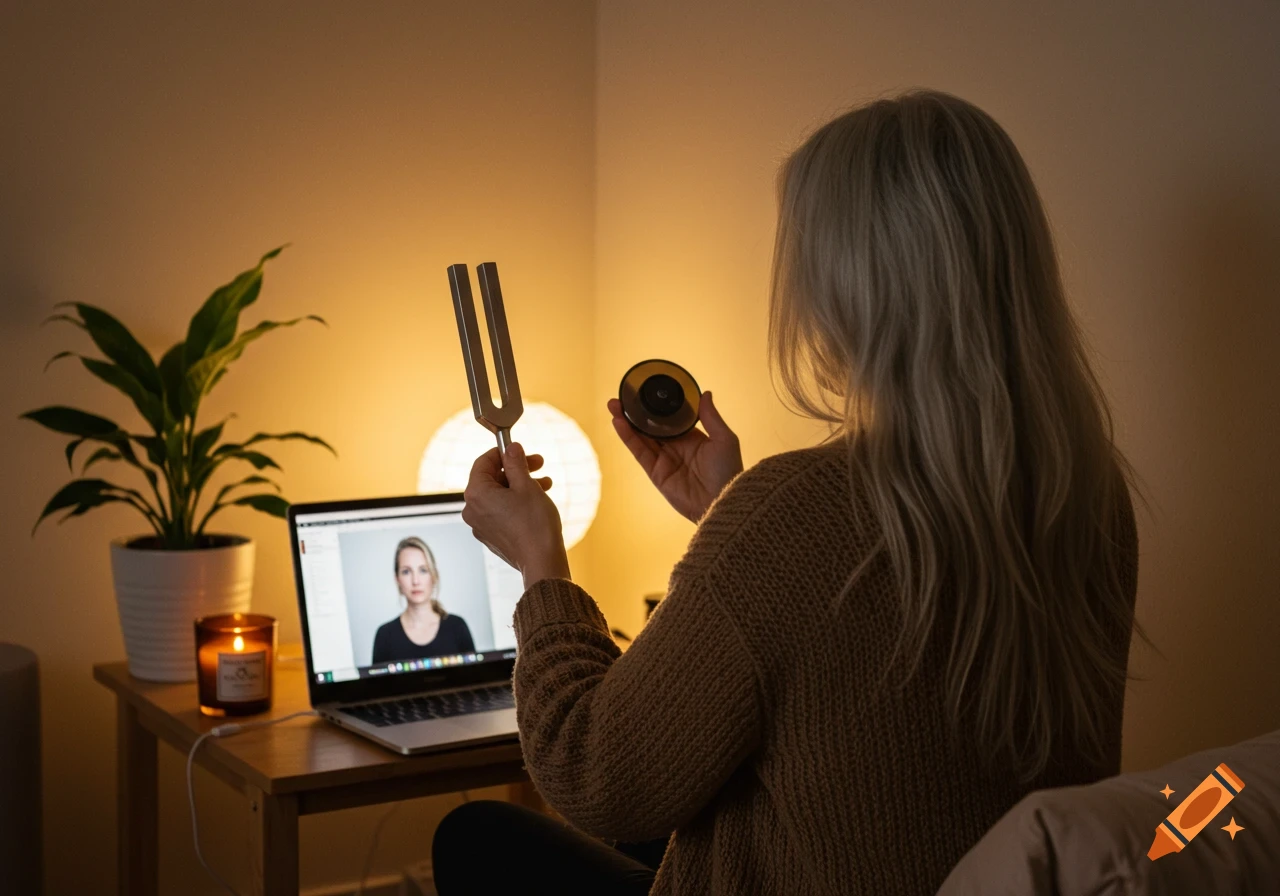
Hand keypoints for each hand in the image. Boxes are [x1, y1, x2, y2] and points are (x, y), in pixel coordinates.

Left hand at [461, 444, 570, 585]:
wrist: (541, 561)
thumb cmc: (534, 524)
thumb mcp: (526, 485)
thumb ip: (515, 463)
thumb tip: (511, 449)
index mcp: (476, 494)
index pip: (483, 462)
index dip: (502, 453)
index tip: (519, 450)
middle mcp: (472, 510)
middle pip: (491, 479)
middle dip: (515, 470)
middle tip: (537, 464)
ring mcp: (480, 525)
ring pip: (498, 496)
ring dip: (520, 486)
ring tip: (544, 484)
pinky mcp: (491, 537)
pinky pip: (499, 511)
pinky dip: (515, 502)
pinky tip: (536, 501)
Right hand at [609, 390, 743, 522]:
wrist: (721, 502)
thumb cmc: (727, 472)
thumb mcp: (724, 439)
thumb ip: (711, 416)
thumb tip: (705, 393)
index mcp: (692, 437)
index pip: (670, 417)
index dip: (657, 405)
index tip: (646, 390)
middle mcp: (675, 446)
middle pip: (651, 425)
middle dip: (636, 411)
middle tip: (623, 394)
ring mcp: (664, 459)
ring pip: (641, 436)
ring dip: (627, 420)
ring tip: (613, 404)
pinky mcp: (655, 471)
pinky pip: (639, 451)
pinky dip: (628, 437)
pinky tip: (619, 422)